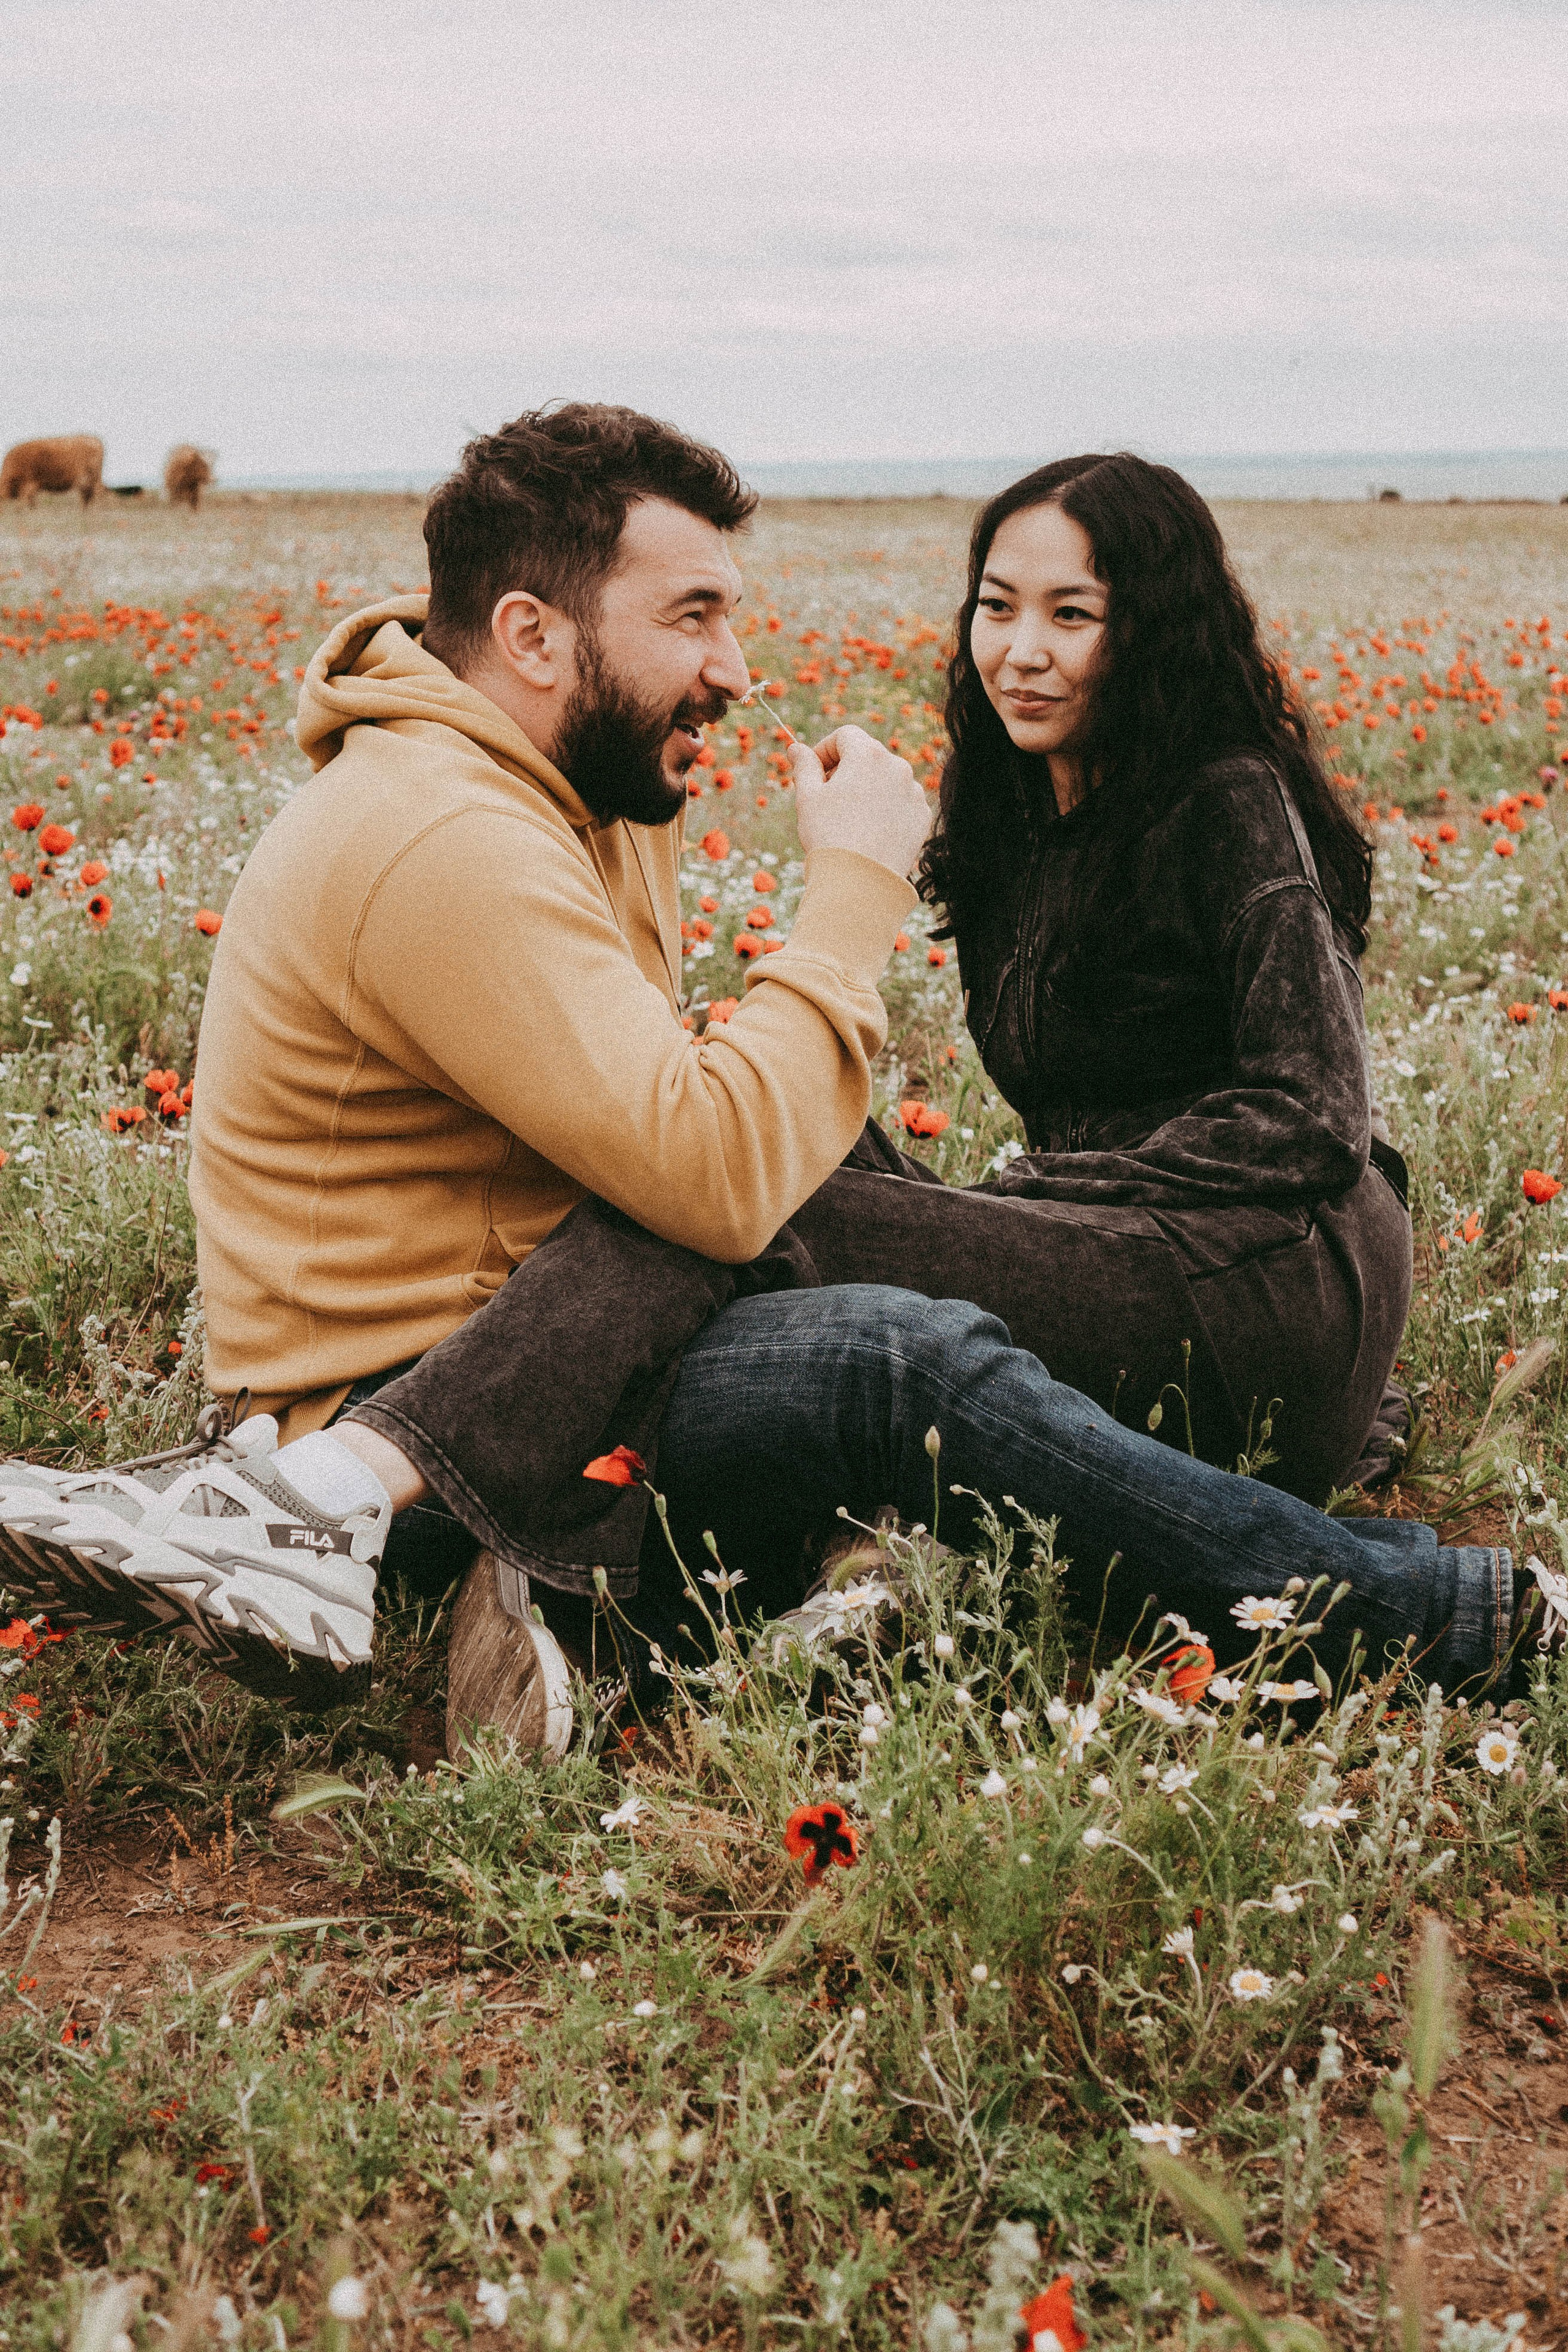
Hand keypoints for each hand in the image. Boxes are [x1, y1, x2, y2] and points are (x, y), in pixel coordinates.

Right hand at [790, 725, 930, 878]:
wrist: (860, 882)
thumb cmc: (828, 835)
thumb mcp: (808, 796)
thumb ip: (804, 765)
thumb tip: (796, 747)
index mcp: (868, 755)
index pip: (845, 735)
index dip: (825, 750)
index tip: (813, 771)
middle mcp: (897, 766)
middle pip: (867, 755)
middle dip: (845, 769)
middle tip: (827, 796)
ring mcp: (913, 792)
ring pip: (886, 778)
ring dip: (866, 788)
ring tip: (848, 816)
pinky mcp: (921, 816)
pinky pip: (901, 801)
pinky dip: (885, 808)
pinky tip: (869, 830)